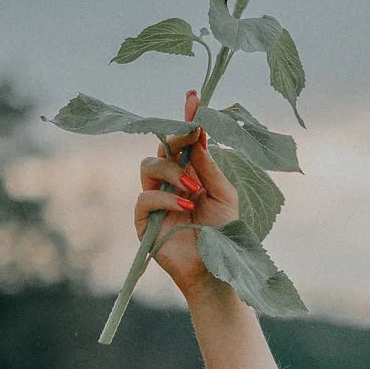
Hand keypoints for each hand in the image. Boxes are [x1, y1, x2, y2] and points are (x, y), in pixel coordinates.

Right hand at [133, 90, 240, 299]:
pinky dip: (166, 198)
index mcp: (192, 174)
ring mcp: (155, 199)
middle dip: (175, 139)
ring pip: (149, 165)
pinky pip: (145, 196)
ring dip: (172, 171)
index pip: (185, 142)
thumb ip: (210, 169)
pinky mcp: (144, 220)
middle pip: (162, 147)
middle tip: (191, 137)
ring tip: (194, 189)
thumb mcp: (225, 197)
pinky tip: (186, 207)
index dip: (187, 120)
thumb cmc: (224, 236)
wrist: (216, 270)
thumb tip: (199, 139)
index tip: (194, 98)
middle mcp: (171, 182)